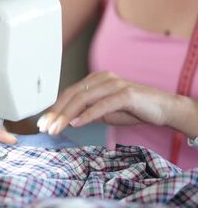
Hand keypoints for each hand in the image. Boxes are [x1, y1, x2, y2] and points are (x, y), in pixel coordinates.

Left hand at [38, 71, 171, 134]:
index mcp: (95, 80)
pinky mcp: (126, 94)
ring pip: (83, 99)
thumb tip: (68, 119)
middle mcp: (102, 79)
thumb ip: (87, 112)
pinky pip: (102, 105)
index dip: (54, 108)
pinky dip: (87, 115)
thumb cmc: (134, 109)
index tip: (43, 122)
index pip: (69, 94)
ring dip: (66, 115)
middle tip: (44, 127)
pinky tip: (76, 124)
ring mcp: (114, 85)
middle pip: (72, 95)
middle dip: (56, 112)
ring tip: (56, 128)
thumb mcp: (105, 112)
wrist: (164, 109)